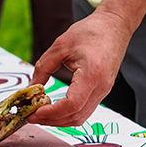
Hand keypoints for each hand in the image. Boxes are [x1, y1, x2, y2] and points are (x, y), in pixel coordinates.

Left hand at [27, 9, 133, 127]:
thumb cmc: (91, 32)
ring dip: (59, 120)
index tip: (33, 112)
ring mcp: (104, 91)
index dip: (51, 113)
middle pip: (76, 116)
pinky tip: (53, 108)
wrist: (114, 26)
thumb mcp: (60, 46)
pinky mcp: (102, 91)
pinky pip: (85, 110)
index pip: (72, 105)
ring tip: (39, 113)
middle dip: (51, 120)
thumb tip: (30, 88)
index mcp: (92, 74)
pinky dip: (67, 113)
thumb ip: (43, 68)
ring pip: (81, 117)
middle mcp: (101, 87)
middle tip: (30, 116)